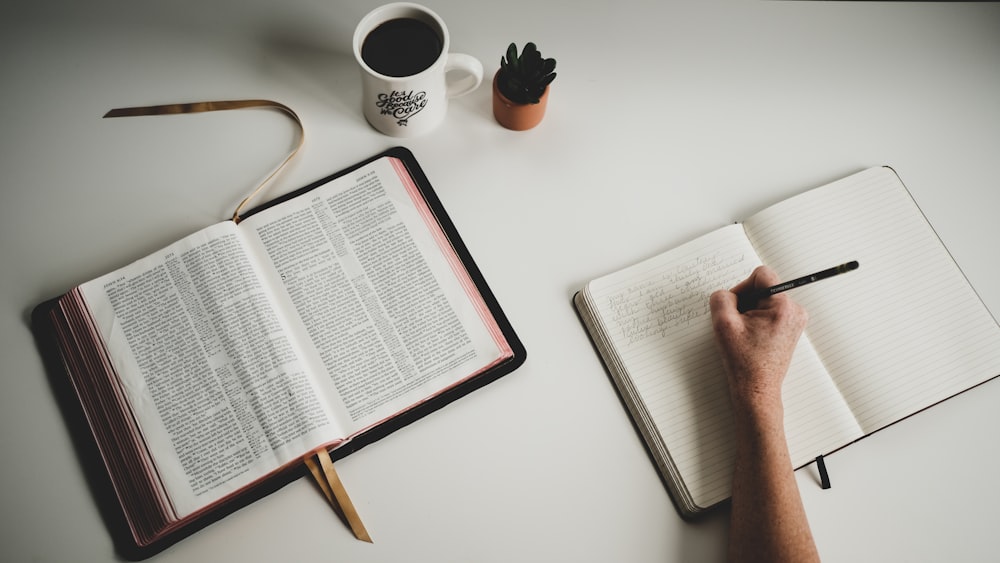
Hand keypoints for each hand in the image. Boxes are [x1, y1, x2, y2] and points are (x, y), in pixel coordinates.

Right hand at [709, 266, 807, 415]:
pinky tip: (752, 337)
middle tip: (739, 324)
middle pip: (763, 287)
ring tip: (745, 333)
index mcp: (782, 307)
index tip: (736, 306)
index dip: (742, 287)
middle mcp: (794, 311)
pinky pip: (770, 311)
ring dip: (751, 312)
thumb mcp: (723, 324)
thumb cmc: (744, 361)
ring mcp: (794, 320)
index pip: (761, 275)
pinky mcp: (790, 328)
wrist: (756, 388)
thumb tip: (727, 294)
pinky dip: (757, 320)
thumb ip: (721, 298)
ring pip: (765, 300)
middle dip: (746, 302)